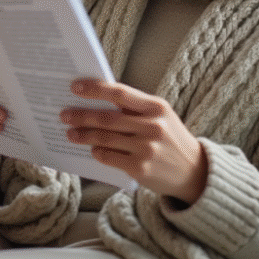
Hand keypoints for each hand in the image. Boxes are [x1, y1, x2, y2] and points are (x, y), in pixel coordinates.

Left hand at [61, 79, 207, 203]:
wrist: (194, 171)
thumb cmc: (170, 138)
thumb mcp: (161, 116)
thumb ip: (135, 108)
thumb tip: (98, 99)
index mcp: (156, 107)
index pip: (120, 93)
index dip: (95, 89)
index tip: (75, 87)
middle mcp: (152, 127)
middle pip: (107, 118)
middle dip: (82, 116)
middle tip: (64, 114)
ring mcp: (146, 149)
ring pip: (105, 138)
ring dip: (83, 135)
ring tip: (70, 133)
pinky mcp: (140, 169)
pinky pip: (110, 157)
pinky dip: (97, 152)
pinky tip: (91, 149)